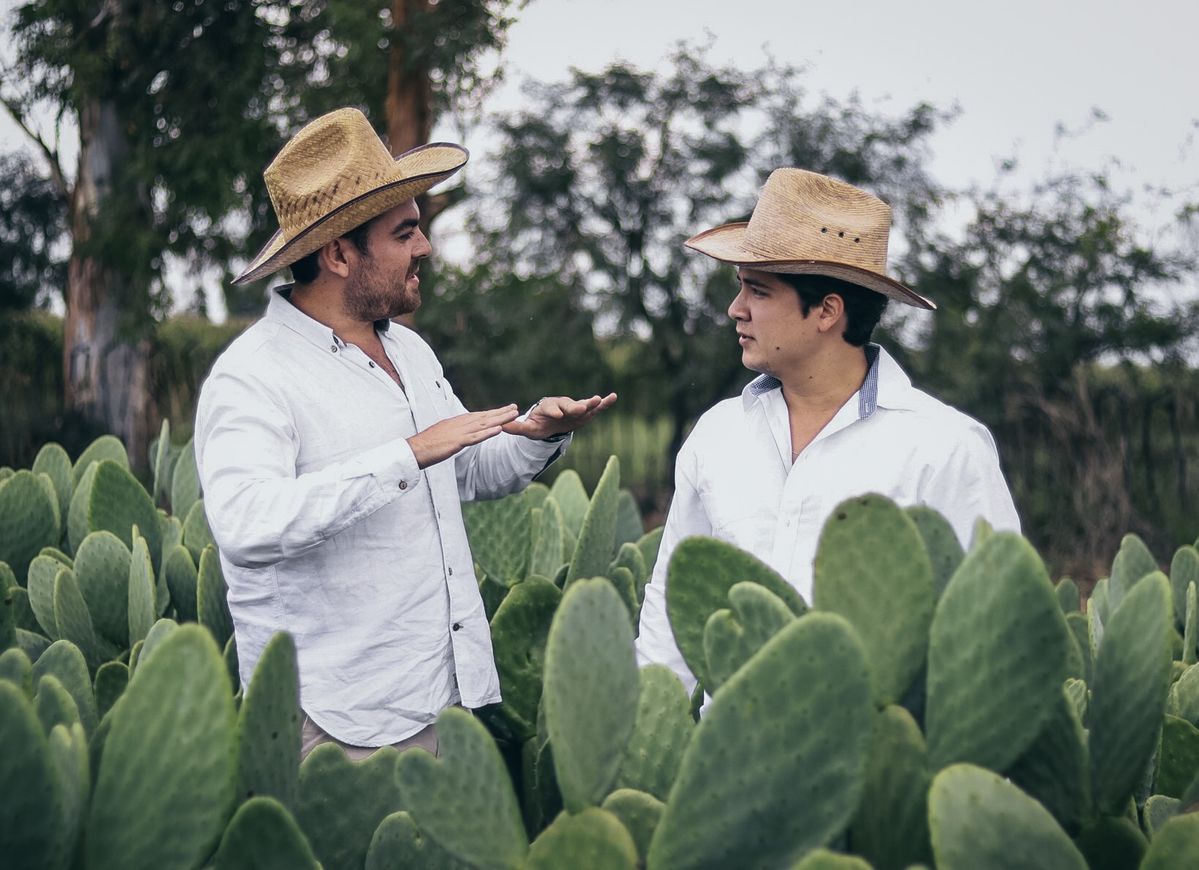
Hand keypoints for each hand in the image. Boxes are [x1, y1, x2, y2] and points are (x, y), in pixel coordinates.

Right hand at [408, 404, 518, 467]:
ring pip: (483, 424)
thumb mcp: (442, 436)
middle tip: (515, 408)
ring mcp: (458, 432)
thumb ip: (452, 433)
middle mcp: (459, 424)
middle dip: (500, 412)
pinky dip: (487, 433)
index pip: (477, 416)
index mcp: (455, 423)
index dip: (492, 413)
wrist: (413, 450)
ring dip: (499, 419)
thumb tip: (459, 435)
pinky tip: (499, 430)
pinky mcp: (456, 442)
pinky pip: (475, 437)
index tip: (504, 410)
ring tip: (513, 415)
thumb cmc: (425, 445)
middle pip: (483, 417)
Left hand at [502, 393, 617, 439]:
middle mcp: (562, 405)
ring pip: (583, 405)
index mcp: (548, 408)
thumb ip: (517, 428)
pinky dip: (604, 403)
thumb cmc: (539, 424)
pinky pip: (596, 407)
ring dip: (591, 403)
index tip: (557, 414)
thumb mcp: (528, 429)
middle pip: (568, 405)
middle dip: (574, 406)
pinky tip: (614, 396)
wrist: (550, 421)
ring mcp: (574, 408)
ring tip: (599, 399)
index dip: (554, 411)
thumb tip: (500, 427)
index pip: (550, 408)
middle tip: (580, 407)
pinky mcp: (584, 412)